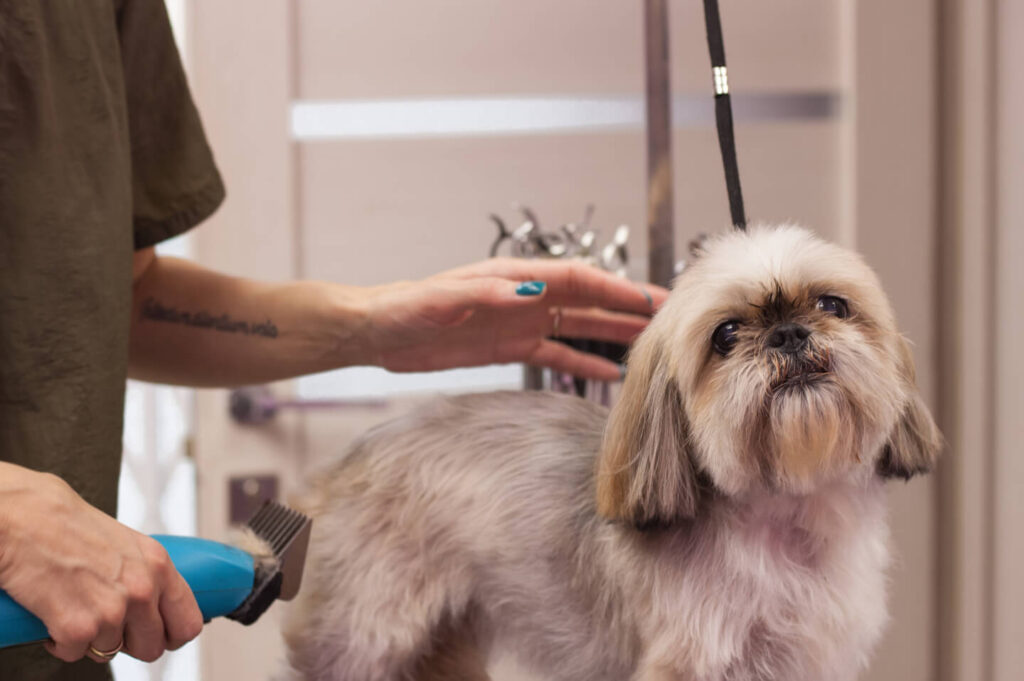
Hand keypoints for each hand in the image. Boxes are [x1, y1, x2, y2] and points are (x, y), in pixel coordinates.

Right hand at [0, 463, 202, 662]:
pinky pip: (75, 654)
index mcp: (159, 565)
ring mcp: (112, 610)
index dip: (170, 635)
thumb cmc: (68, 525)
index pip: (186, 622)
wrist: (25, 517)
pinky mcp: (78, 626)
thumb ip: (145, 574)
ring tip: (74, 608)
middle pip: (151, 648)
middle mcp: (143, 589)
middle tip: (106, 624)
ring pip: (109, 652)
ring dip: (90, 638)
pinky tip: (53, 615)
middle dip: (128, 642)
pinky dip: (60, 642)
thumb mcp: (125, 544)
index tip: (157, 635)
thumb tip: (153, 604)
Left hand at [357, 258, 668, 379]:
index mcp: (514, 278)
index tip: (647, 298)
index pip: (575, 280)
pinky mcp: (510, 347)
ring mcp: (520, 323)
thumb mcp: (443, 299)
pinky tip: (608, 373)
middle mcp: (524, 297)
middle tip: (666, 317)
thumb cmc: (407, 308)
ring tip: (649, 344)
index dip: (614, 287)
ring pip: (578, 327)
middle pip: (586, 300)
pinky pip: (556, 356)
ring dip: (612, 333)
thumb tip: (531, 293)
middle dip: (625, 307)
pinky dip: (582, 364)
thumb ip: (486, 294)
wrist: (381, 332)